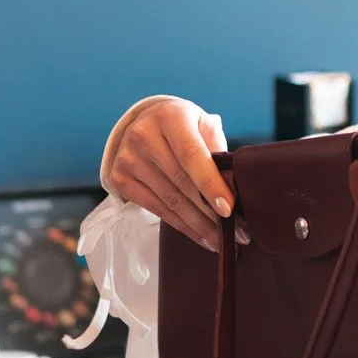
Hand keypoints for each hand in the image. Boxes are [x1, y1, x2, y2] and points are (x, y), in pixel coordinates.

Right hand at [104, 97, 233, 251]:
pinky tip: (200, 236)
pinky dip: (181, 226)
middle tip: (236, 234)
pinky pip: (157, 209)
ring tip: (222, 241)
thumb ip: (217, 151)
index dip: (210, 184)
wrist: (146, 123)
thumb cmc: (184, 127)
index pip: (192, 155)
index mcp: (171, 116)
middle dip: (211, 213)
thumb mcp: (203, 126)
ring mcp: (128, 158)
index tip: (228, 209)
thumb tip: (233, 189)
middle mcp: (144, 135)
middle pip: (182, 183)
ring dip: (199, 225)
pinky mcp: (120, 179)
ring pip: (170, 201)